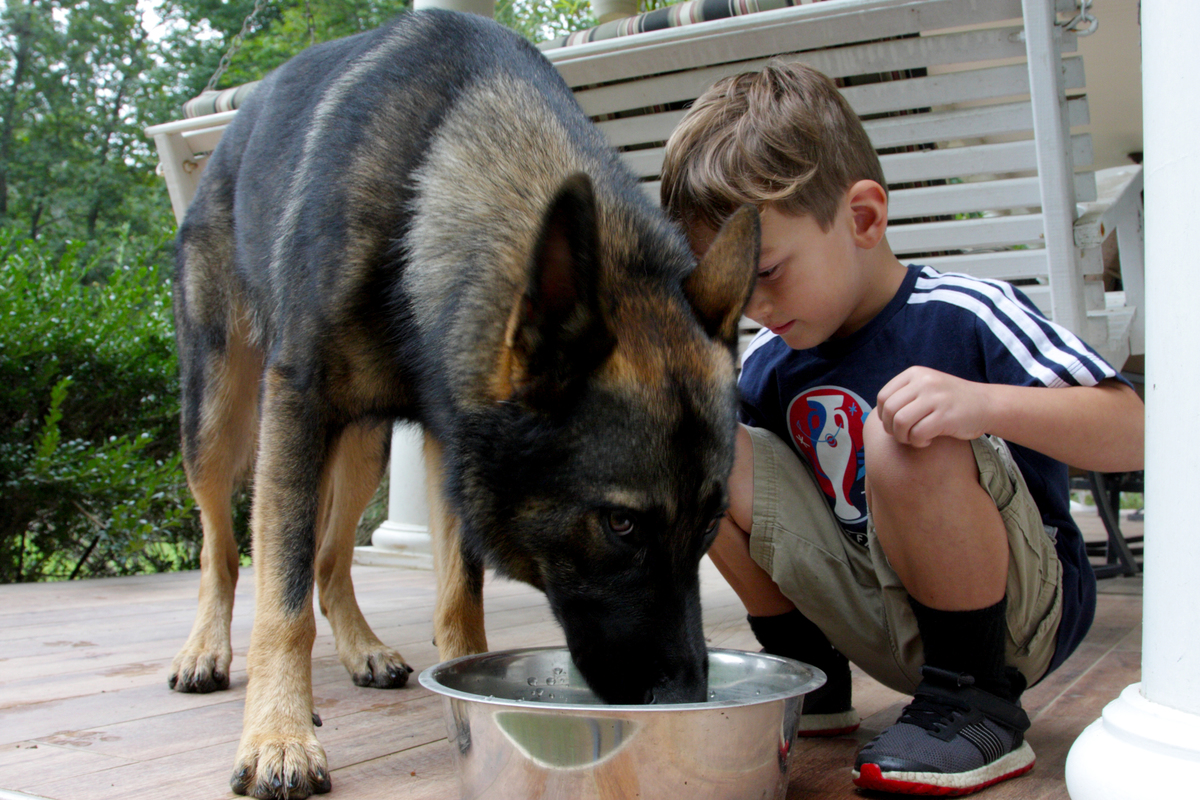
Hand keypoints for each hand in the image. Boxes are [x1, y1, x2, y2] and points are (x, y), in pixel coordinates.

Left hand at [875, 367, 990, 447]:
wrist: (987, 405)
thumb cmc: (951, 402)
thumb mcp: (926, 388)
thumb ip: (904, 396)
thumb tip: (879, 416)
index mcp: (915, 374)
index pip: (883, 397)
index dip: (883, 416)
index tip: (894, 425)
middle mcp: (924, 382)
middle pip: (890, 411)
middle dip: (892, 429)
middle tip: (904, 435)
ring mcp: (935, 398)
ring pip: (900, 422)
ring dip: (903, 437)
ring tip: (914, 438)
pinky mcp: (946, 415)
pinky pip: (918, 433)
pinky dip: (918, 442)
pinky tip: (927, 440)